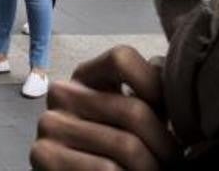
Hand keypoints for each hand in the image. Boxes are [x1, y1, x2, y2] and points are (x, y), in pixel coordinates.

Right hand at [30, 46, 180, 170]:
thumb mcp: (132, 119)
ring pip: (126, 145)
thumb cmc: (116, 153)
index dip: (157, 85)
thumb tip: (165, 65)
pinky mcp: (44, 155)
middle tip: (174, 162)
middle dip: (166, 145)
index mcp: (85, 78)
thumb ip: (148, 92)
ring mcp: (49, 124)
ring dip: (151, 167)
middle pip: (134, 110)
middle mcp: (62, 93)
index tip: (172, 118)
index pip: (121, 58)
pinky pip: (106, 168)